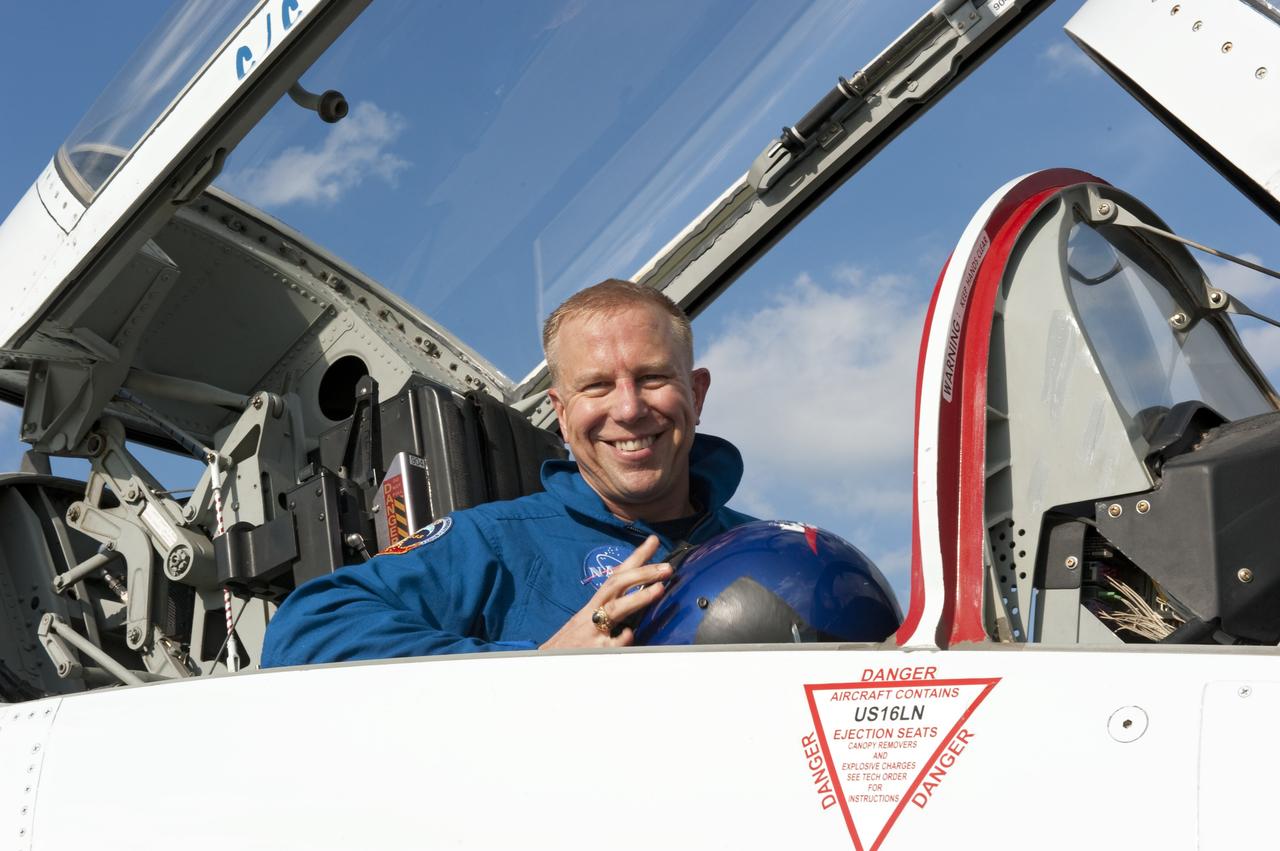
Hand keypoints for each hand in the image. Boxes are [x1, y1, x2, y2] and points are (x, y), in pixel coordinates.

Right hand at [539, 535, 670, 648]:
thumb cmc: (571, 643)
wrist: (545, 665)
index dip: (635, 557)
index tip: (653, 541)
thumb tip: (636, 600)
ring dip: (637, 598)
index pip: (617, 575)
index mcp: (594, 605)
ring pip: (614, 609)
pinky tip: (629, 634)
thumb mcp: (589, 622)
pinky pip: (610, 643)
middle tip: (666, 567)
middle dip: (642, 573)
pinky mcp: (592, 650)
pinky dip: (620, 638)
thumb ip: (611, 611)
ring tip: (658, 589)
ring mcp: (592, 631)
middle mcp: (592, 613)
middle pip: (616, 585)